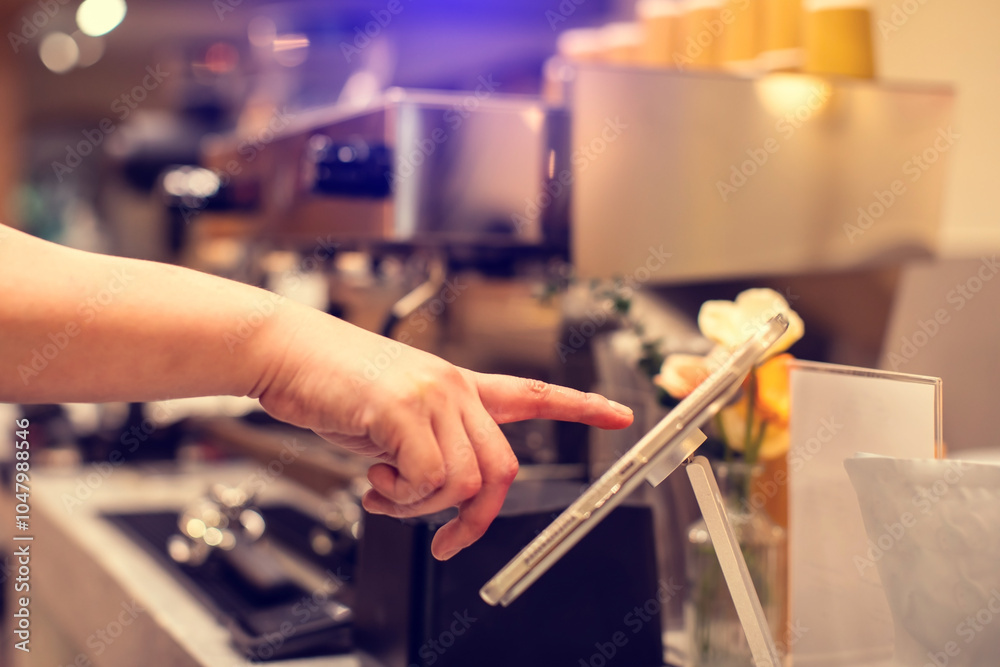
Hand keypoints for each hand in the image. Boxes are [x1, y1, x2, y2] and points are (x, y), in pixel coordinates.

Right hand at [253, 305, 633, 559]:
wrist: (285, 350)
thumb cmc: (333, 384)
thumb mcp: (391, 419)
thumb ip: (424, 450)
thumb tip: (435, 499)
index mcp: (458, 386)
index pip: (534, 393)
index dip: (580, 407)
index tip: (620, 414)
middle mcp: (455, 388)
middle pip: (501, 469)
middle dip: (474, 518)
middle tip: (443, 538)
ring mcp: (432, 395)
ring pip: (462, 481)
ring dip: (420, 507)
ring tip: (384, 491)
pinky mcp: (403, 408)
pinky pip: (426, 478)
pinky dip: (400, 498)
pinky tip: (373, 482)